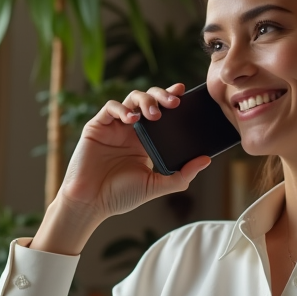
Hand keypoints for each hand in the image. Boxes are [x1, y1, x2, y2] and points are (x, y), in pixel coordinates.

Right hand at [57, 83, 210, 222]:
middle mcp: (130, 130)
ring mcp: (113, 126)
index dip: (170, 98)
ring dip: (145, 101)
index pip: (161, 112)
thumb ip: (181, 175)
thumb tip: (206, 160)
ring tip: (154, 114)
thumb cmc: (120, 196)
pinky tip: (132, 119)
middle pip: (148, 100)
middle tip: (174, 102)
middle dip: (161, 95)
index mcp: (145, 140)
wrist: (90, 203)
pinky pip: (110, 108)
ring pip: (131, 99)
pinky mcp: (97, 126)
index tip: (184, 92)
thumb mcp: (155, 185)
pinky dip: (122, 109)